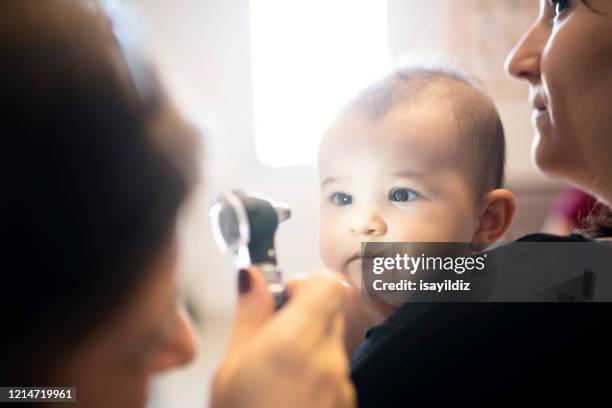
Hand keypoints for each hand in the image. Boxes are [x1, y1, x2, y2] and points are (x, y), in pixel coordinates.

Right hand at [211, 268, 355, 407]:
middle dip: (307, 313)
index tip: (286, 294)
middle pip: (333, 310)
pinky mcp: (347, 402)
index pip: (328, 284)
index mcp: (295, 342)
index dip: (308, 281)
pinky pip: (337, 373)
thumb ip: (249, 317)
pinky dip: (318, 374)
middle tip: (277, 333)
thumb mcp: (230, 369)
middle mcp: (328, 360)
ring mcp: (342, 384)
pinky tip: (291, 391)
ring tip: (279, 371)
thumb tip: (250, 277)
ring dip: (311, 345)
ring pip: (333, 343)